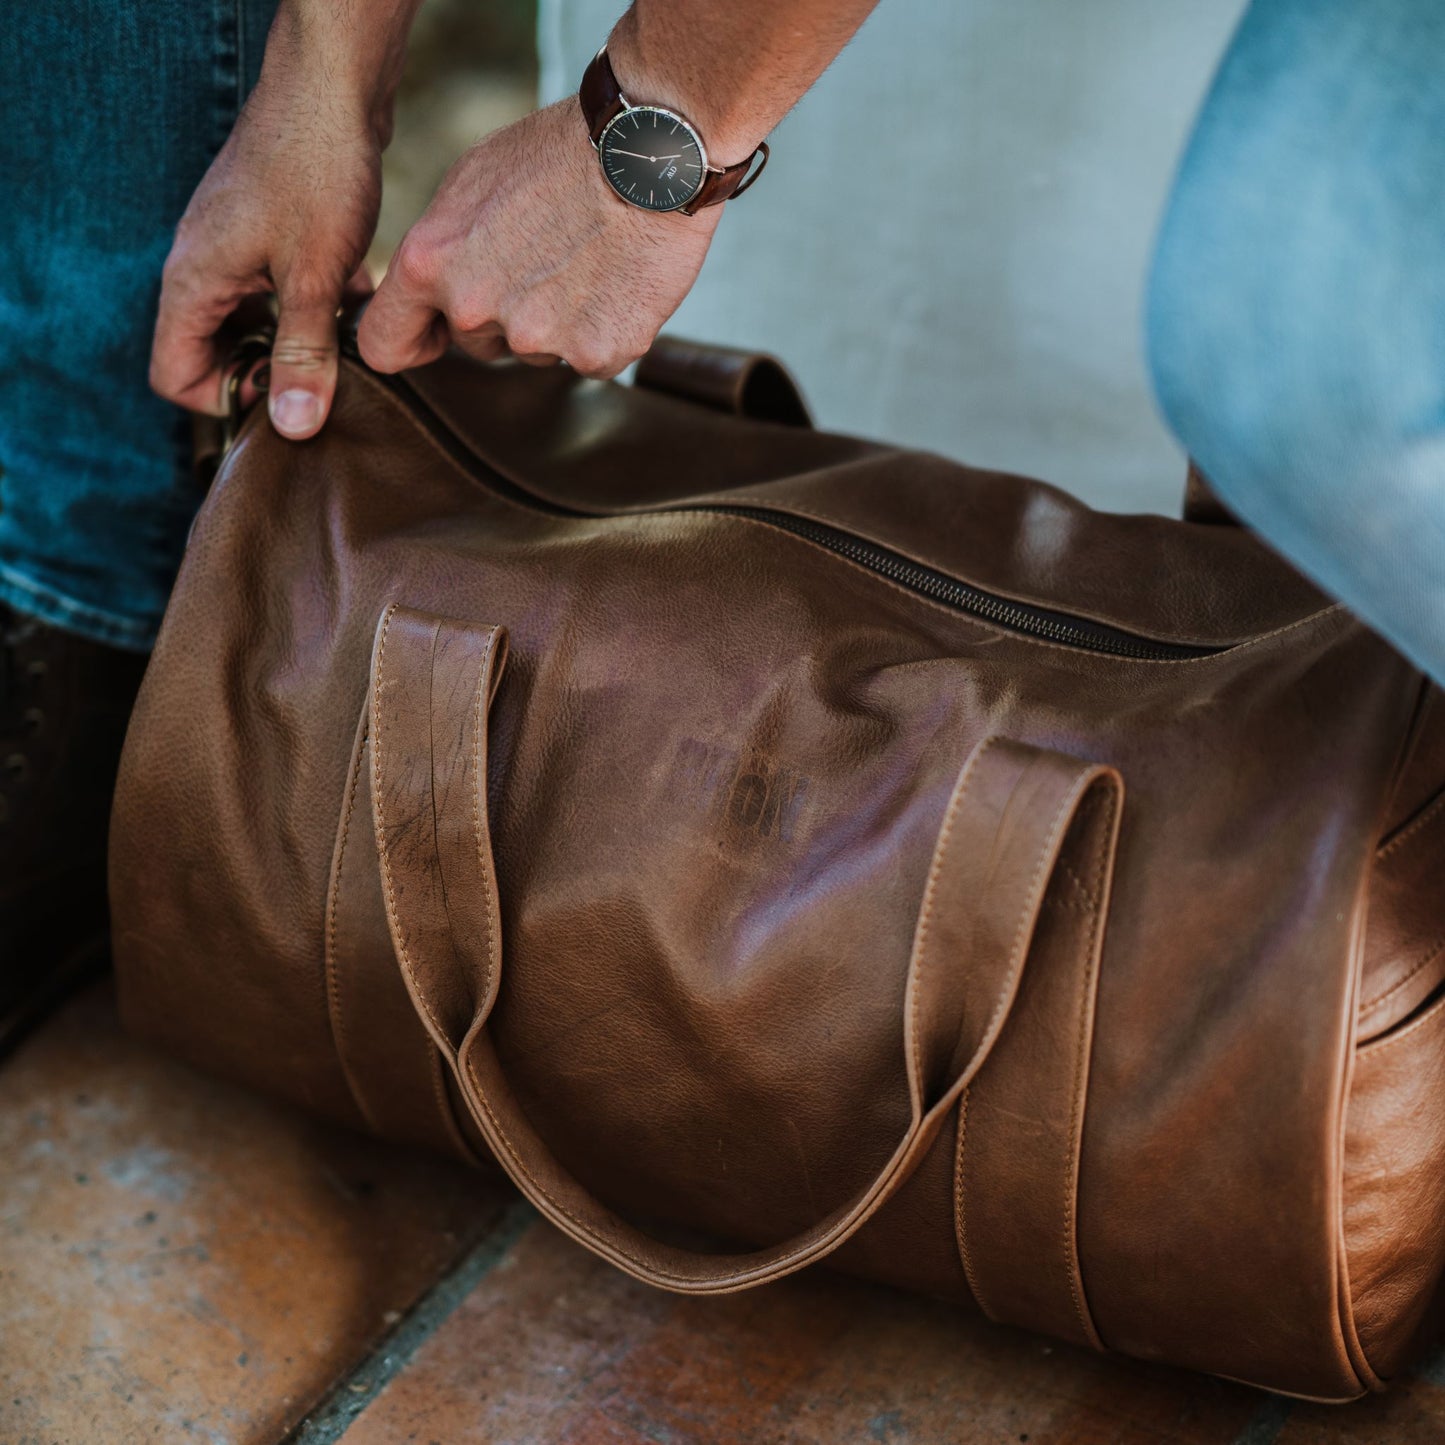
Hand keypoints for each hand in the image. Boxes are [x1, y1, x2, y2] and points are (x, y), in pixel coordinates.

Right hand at [150, 5, 409, 437]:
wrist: (332, 86)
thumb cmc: (316, 172)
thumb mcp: (313, 278)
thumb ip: (302, 354)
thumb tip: (293, 427)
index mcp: (193, 283)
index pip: (175, 376)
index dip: (225, 403)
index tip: (285, 399)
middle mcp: (202, 267)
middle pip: (214, 354)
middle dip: (265, 375)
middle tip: (324, 380)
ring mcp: (234, 248)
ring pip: (255, 323)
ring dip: (297, 342)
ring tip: (347, 346)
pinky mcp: (267, 233)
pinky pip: (280, 291)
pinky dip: (315, 307)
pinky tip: (359, 305)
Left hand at [357, 98, 721, 379]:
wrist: (647, 152)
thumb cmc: (557, 154)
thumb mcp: (470, 183)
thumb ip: (442, 249)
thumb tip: (430, 291)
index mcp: (430, 263)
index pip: (385, 344)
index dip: (412, 340)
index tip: (433, 335)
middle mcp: (476, 308)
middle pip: (476, 344)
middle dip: (501, 316)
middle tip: (543, 261)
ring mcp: (538, 339)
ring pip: (535, 353)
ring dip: (555, 323)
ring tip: (585, 262)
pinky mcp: (596, 354)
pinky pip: (590, 359)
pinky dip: (604, 331)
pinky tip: (617, 282)